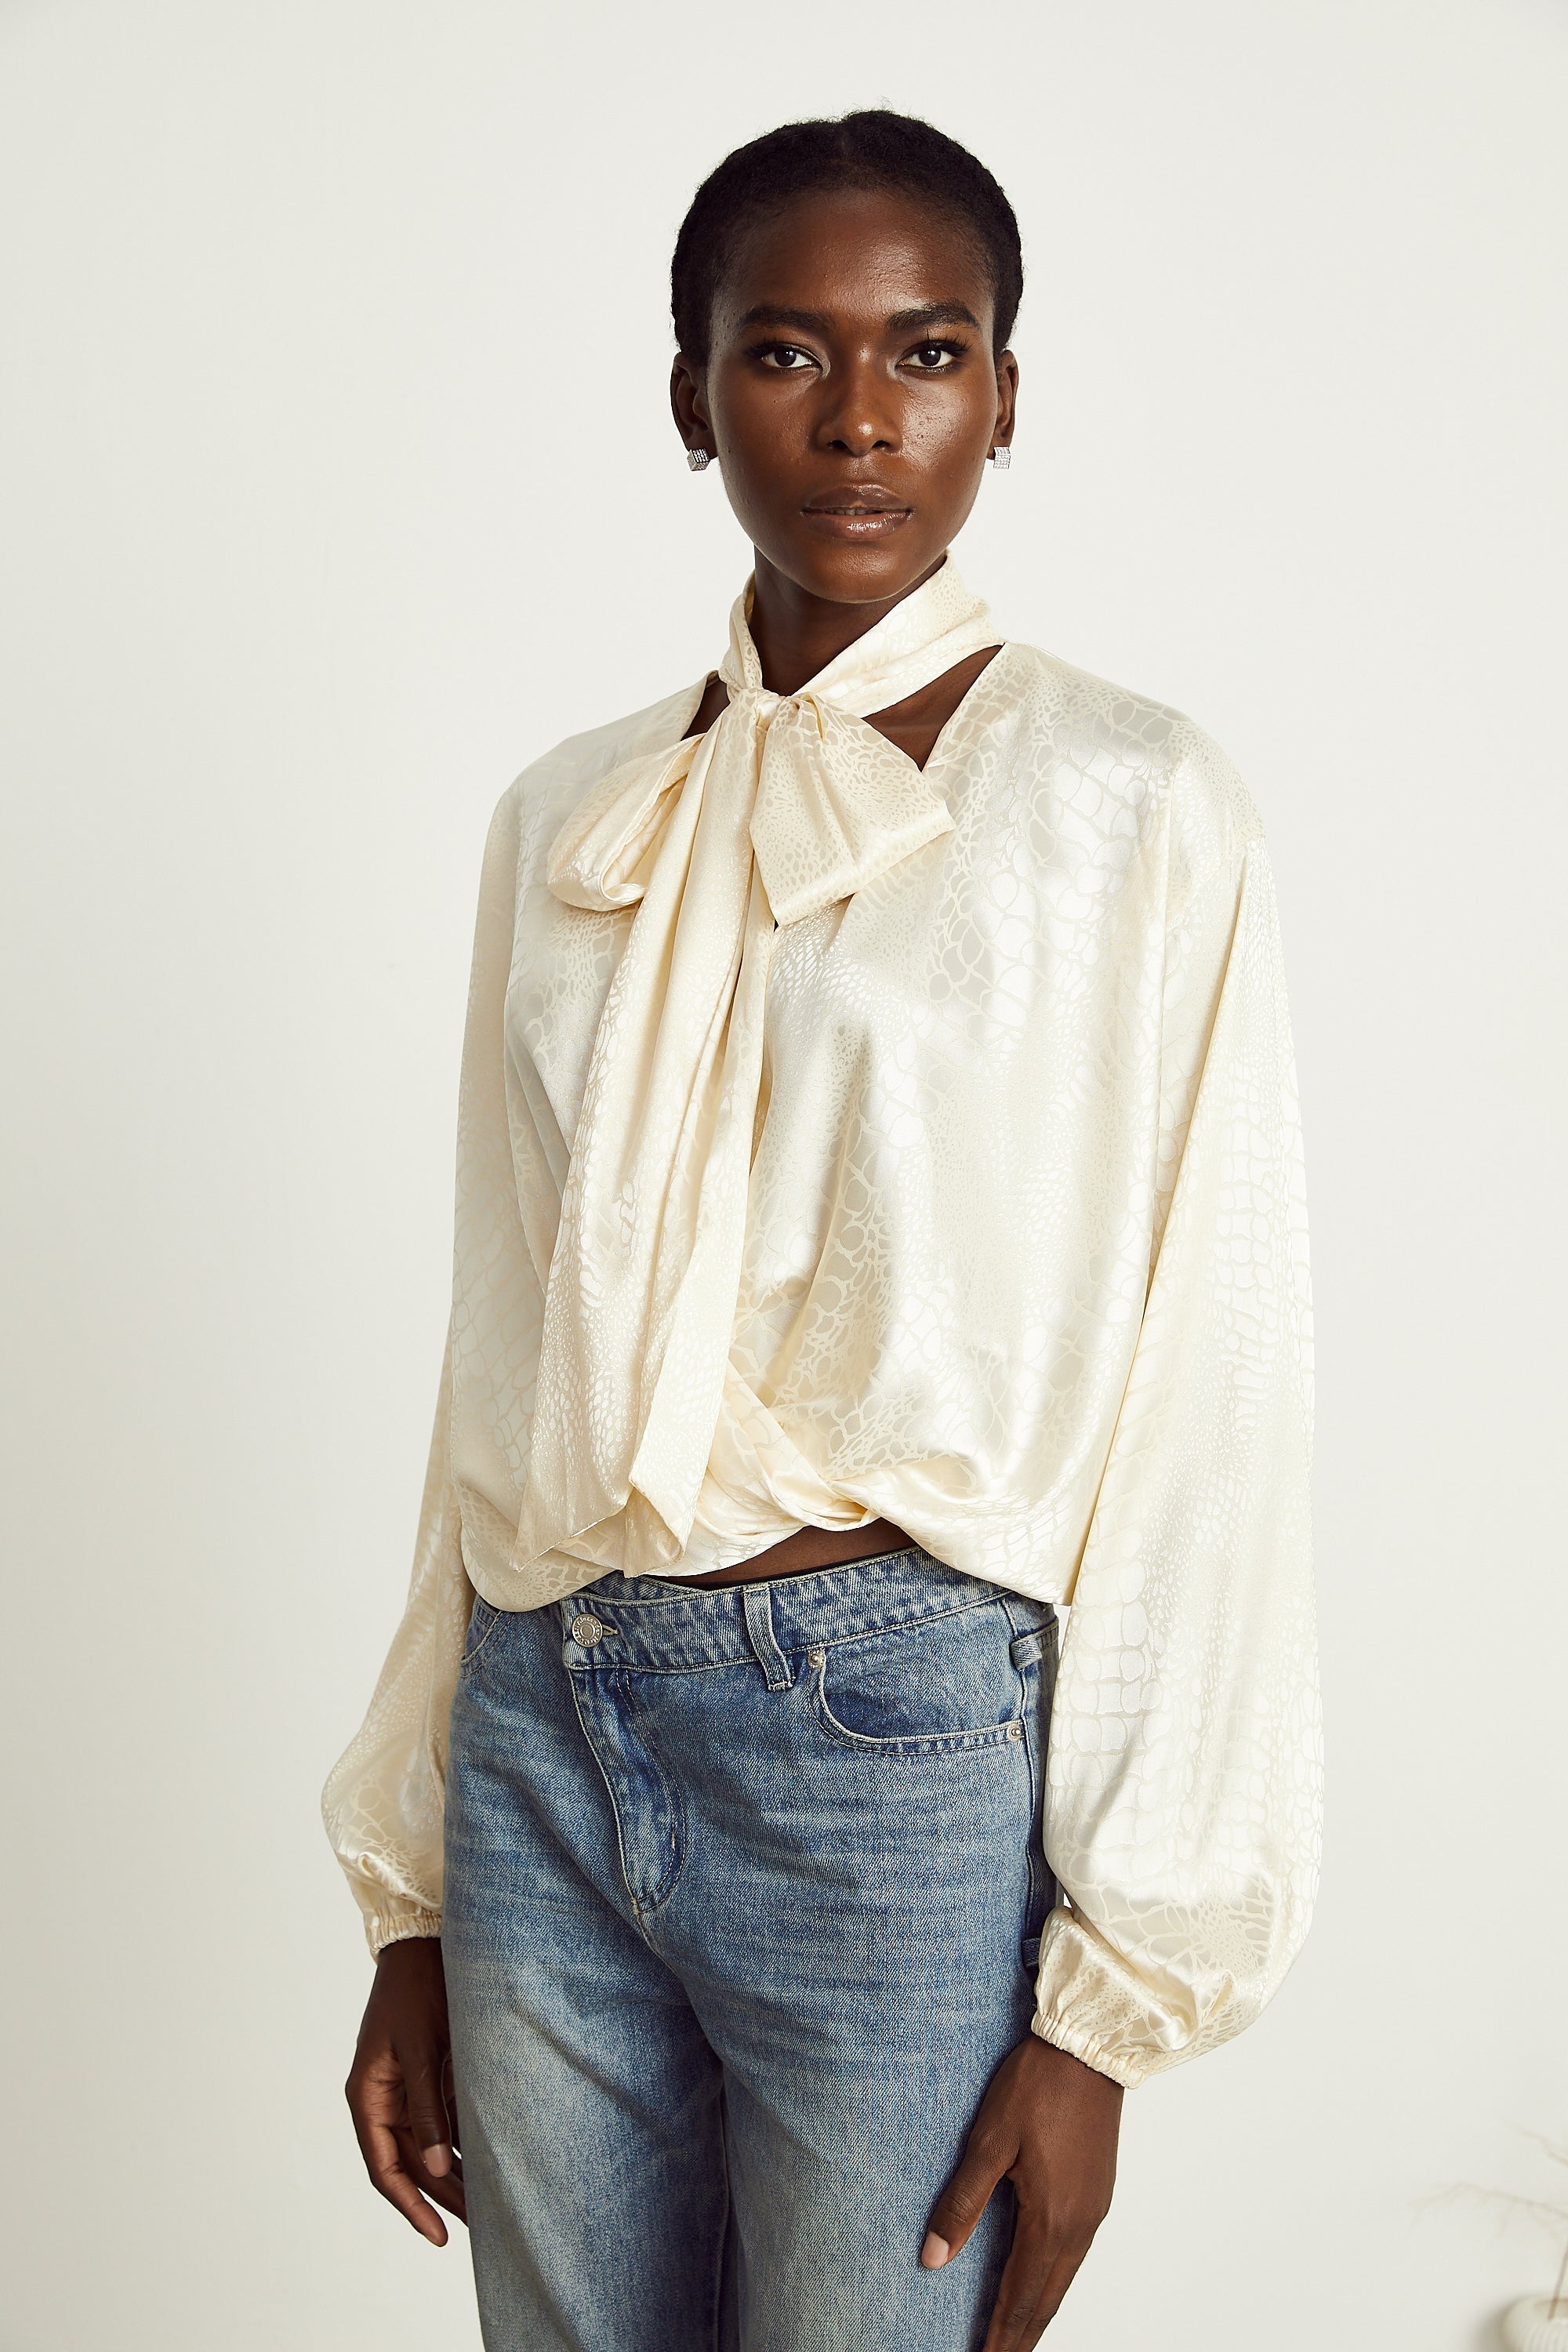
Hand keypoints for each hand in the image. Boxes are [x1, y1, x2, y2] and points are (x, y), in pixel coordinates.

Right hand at [345, 1935, 466, 2244]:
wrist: (425, 1942)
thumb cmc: (416, 1990)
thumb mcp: (421, 2048)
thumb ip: (428, 2106)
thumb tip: (437, 2165)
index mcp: (368, 2097)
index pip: (386, 2168)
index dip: (410, 2206)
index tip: (438, 2236)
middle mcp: (384, 2100)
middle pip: (412, 2163)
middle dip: (443, 2196)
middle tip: (481, 2227)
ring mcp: (407, 2089)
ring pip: (430, 2146)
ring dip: (455, 2173)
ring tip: (489, 2204)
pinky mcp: (429, 2076)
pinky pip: (444, 2120)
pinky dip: (463, 2142)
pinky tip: (490, 2160)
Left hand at [922, 2031, 1122, 2348]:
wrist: (1088, 2048)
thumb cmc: (1038, 2086)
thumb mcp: (990, 2140)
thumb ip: (962, 2203)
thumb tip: (933, 2257)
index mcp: (1051, 2218)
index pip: (1020, 2297)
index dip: (999, 2335)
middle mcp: (1079, 2225)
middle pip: (1046, 2300)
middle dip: (1019, 2336)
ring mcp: (1093, 2211)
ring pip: (1062, 2280)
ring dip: (1037, 2312)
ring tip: (1013, 2336)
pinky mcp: (1097, 2195)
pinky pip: (1073, 2256)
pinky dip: (1052, 2283)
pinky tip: (1039, 2283)